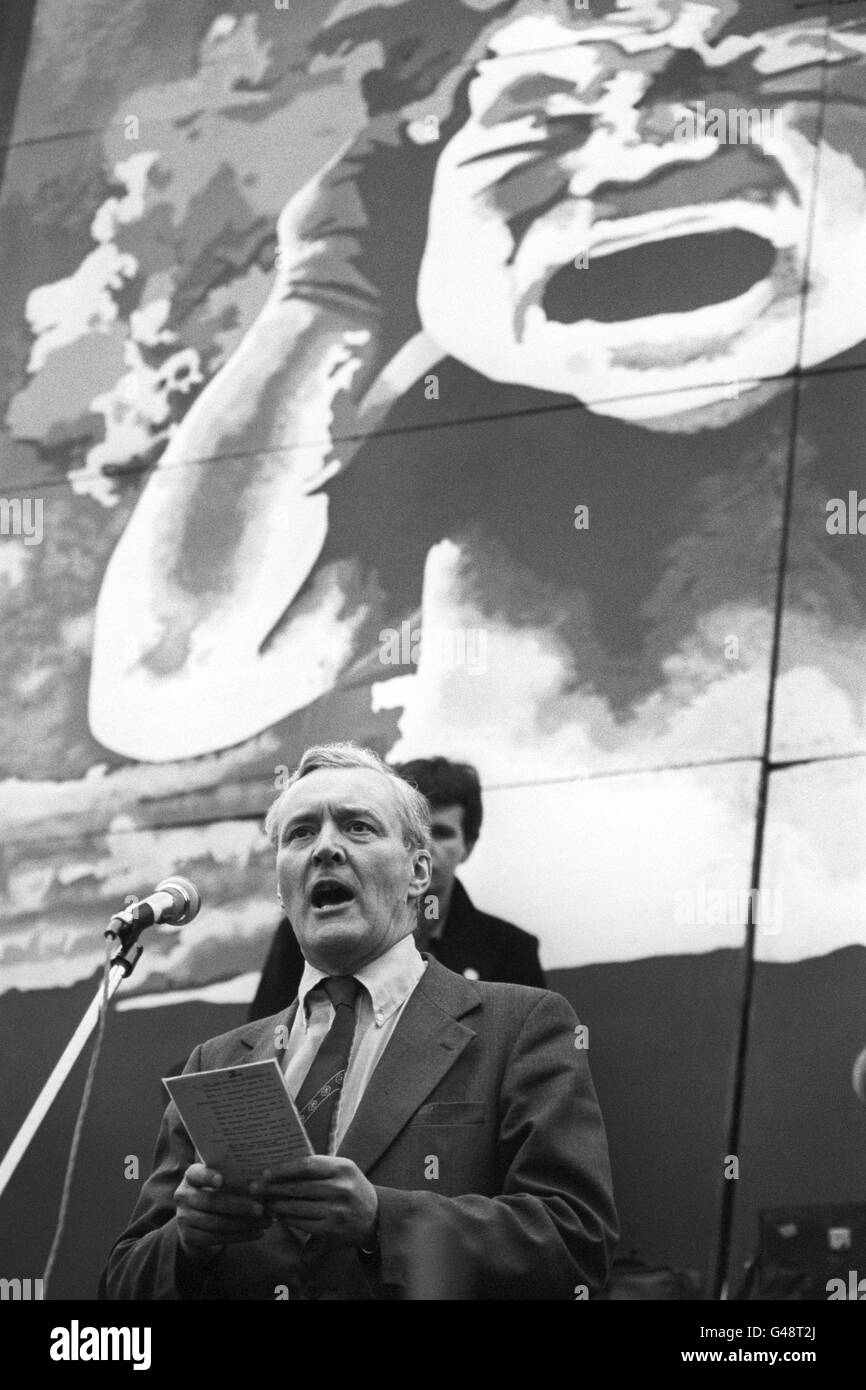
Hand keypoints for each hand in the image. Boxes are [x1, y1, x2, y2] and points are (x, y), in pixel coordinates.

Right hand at [174, 1164, 269, 1258]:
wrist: (196, 1225)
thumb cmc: (215, 1195)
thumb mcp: (218, 1184)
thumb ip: (232, 1178)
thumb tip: (262, 1179)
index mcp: (191, 1177)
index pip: (196, 1173)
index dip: (208, 1176)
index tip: (222, 1179)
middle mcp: (183, 1196)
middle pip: (212, 1201)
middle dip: (239, 1205)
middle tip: (261, 1208)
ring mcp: (184, 1218)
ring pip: (217, 1222)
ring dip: (244, 1223)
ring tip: (265, 1222)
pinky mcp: (189, 1237)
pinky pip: (217, 1238)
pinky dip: (240, 1236)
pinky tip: (257, 1233)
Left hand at [252, 1157, 378, 1247]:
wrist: (376, 1218)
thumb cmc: (352, 1188)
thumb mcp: (343, 1170)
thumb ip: (319, 1167)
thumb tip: (282, 1167)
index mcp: (342, 1167)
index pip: (307, 1165)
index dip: (283, 1169)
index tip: (266, 1172)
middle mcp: (340, 1188)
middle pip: (298, 1187)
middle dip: (273, 1188)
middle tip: (255, 1188)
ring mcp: (336, 1211)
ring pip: (297, 1207)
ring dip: (276, 1205)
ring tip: (263, 1202)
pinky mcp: (331, 1230)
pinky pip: (301, 1223)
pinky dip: (286, 1219)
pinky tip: (278, 1215)